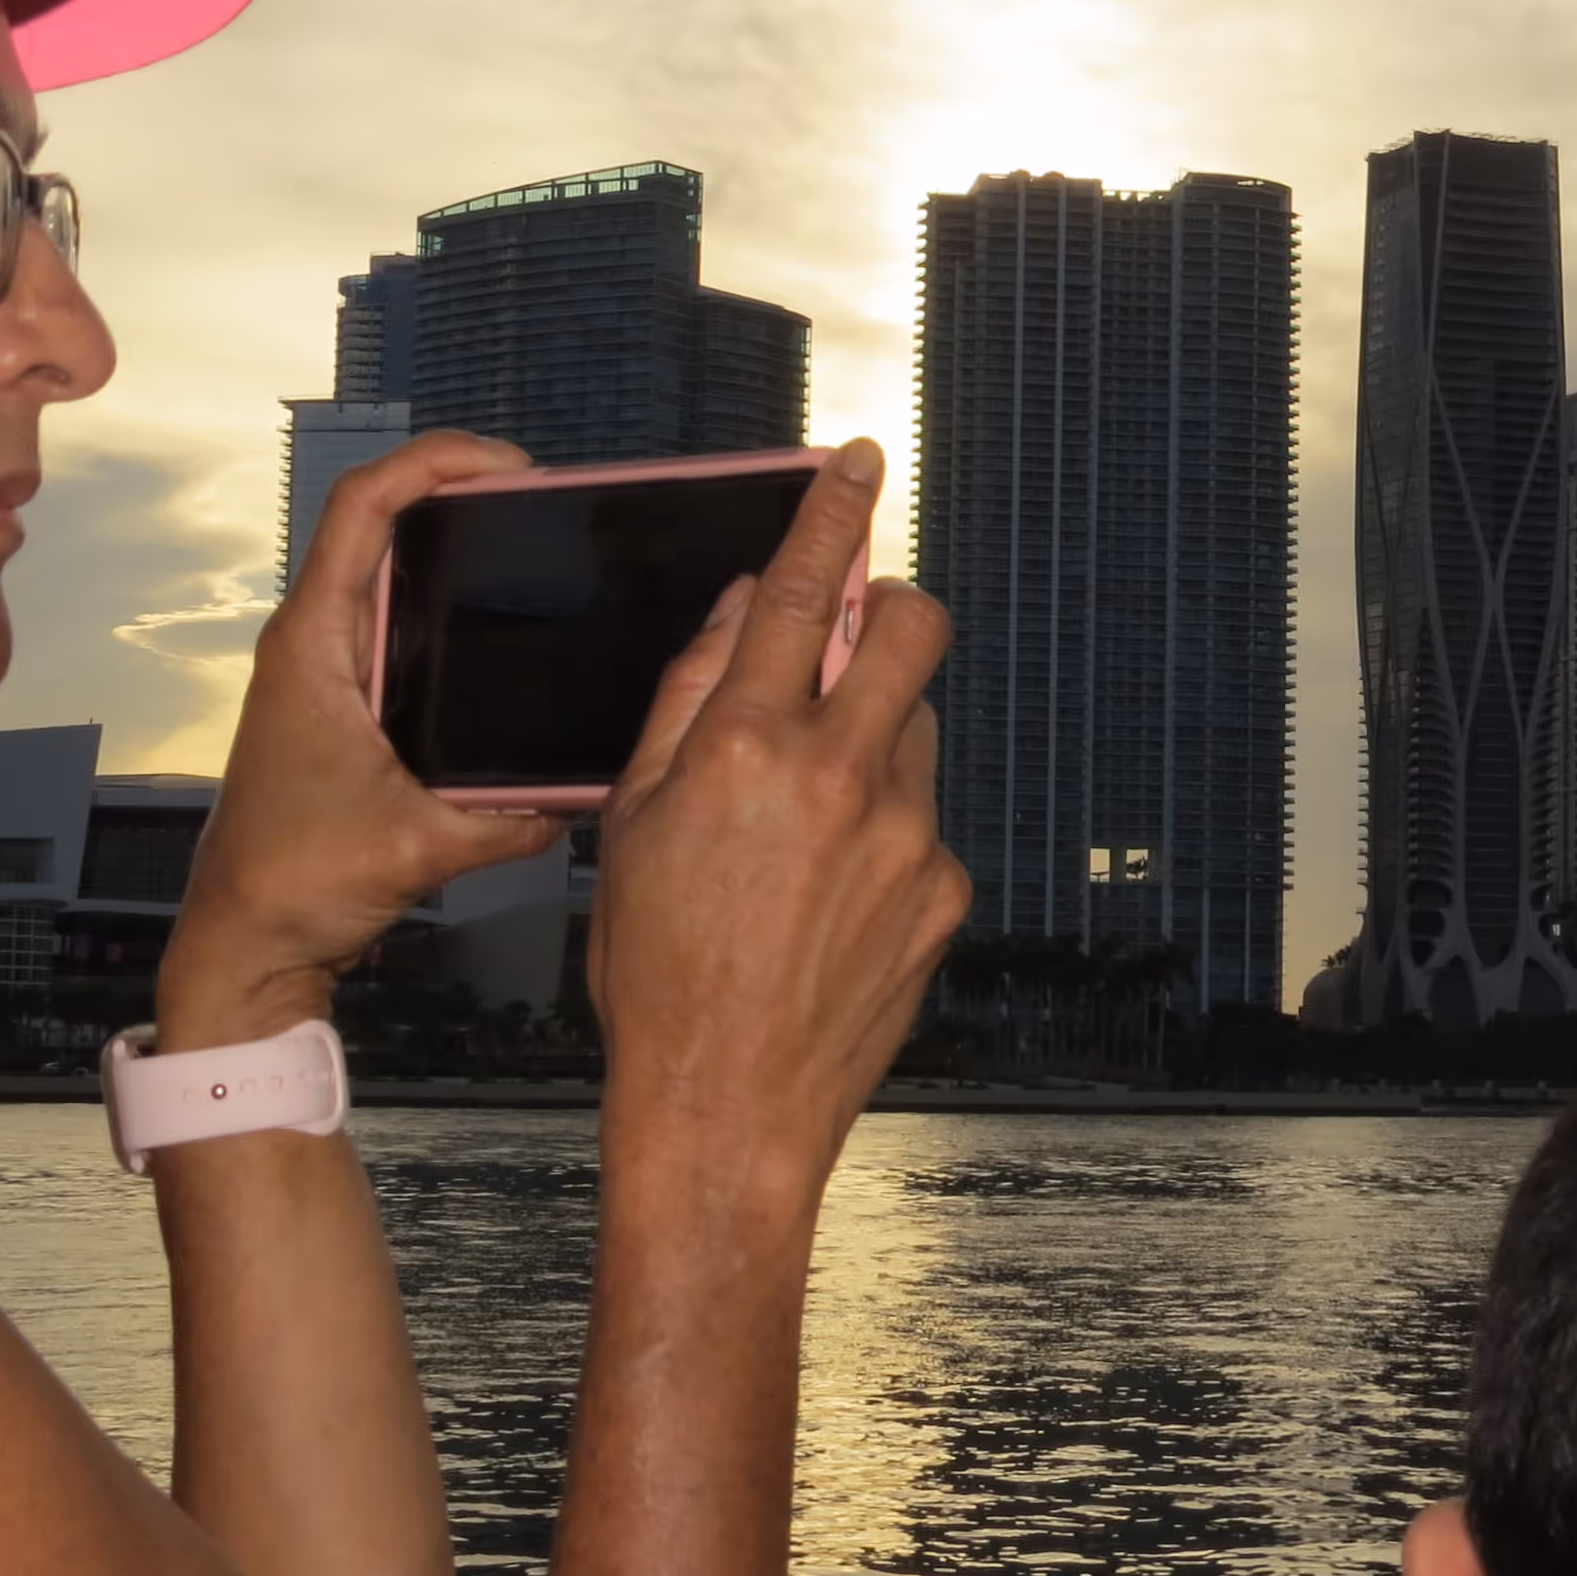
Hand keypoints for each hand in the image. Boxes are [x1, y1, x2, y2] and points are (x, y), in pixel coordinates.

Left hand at [165, 431, 564, 1046]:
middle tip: (536, 497)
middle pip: (376, 521)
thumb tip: (583, 792)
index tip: (507, 467)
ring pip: (383, 570)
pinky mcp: (339, 704)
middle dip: (455, 491)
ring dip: (447, 546)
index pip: (362, 506)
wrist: (244, 943)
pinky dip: (441, 605)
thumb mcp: (422, 846)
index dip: (435, 463)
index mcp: (311, 644)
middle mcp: (310, 642)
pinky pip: (390, 624)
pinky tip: (495, 628)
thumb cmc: (292, 884)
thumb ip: (512, 817)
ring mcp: (321, 670)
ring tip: (526, 542)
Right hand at [587, 437, 968, 1226]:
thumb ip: (690, 700)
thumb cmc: (657, 975)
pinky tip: (826, 896)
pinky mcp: (943, 891)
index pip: (799, 590)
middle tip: (850, 637)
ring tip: (802, 821)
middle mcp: (841, 777)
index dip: (831, 512)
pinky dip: (883, 828)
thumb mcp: (633, 822)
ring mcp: (906, 835)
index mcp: (747, 748)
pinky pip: (921, 819)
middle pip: (911, 629)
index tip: (856, 463)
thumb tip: (739, 612)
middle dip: (887, 610)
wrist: (724, 1112)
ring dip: (875, 733)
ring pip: (917, 727)